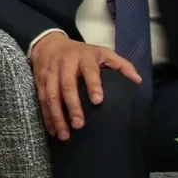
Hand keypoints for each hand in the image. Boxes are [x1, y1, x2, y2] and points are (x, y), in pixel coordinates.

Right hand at [28, 32, 142, 141]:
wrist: (48, 43)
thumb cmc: (81, 52)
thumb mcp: (102, 52)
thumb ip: (121, 65)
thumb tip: (138, 81)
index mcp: (83, 57)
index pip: (89, 71)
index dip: (93, 85)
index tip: (98, 101)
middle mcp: (64, 64)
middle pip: (67, 86)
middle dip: (72, 106)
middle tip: (79, 125)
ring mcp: (50, 73)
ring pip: (50, 95)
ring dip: (57, 116)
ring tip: (64, 134)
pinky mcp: (39, 81)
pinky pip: (41, 100)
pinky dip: (46, 116)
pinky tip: (52, 130)